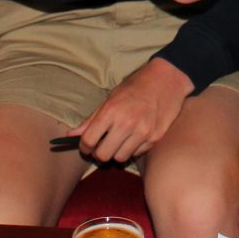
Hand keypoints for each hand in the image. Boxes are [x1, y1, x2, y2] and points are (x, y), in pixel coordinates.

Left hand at [66, 58, 192, 163]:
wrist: (167, 79)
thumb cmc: (136, 87)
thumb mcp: (111, 97)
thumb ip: (92, 119)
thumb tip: (71, 134)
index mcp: (111, 111)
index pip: (88, 140)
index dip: (84, 147)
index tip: (86, 146)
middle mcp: (126, 123)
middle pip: (103, 155)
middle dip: (99, 153)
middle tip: (102, 146)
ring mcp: (142, 132)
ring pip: (120, 158)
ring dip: (117, 152)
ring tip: (120, 141)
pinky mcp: (155, 137)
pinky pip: (137, 153)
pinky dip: (133, 149)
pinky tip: (135, 136)